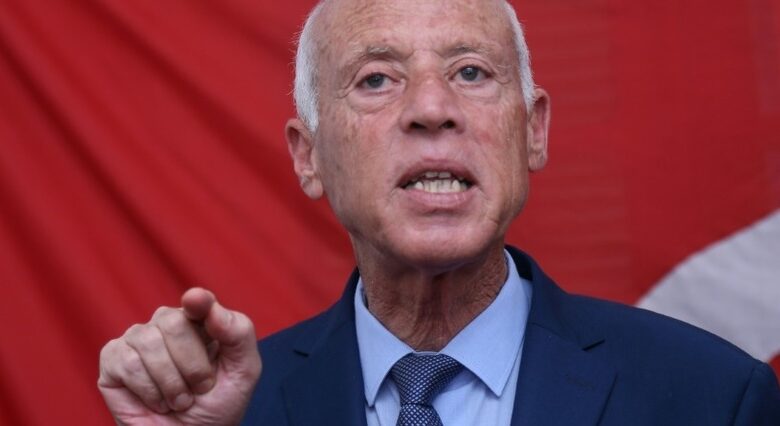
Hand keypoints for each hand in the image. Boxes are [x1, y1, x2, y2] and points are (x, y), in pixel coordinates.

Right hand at [98, 288, 261, 424]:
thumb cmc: (218, 405)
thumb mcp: (243, 371)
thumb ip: (238, 333)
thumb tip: (206, 302)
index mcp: (201, 320)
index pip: (199, 301)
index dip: (198, 301)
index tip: (195, 301)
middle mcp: (167, 323)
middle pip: (173, 321)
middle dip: (192, 365)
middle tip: (198, 388)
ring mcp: (138, 338)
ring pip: (149, 342)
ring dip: (171, 383)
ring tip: (179, 400)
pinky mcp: (113, 359)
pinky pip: (127, 362)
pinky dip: (148, 390)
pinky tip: (157, 401)